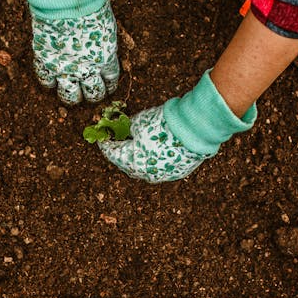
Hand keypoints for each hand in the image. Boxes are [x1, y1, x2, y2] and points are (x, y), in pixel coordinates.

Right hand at [30, 1, 119, 103]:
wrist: (64, 0)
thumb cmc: (89, 5)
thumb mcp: (107, 25)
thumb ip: (105, 43)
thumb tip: (102, 49)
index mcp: (106, 59)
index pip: (110, 81)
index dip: (109, 85)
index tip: (107, 85)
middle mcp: (87, 69)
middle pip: (93, 94)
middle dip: (93, 95)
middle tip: (90, 92)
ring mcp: (65, 68)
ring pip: (69, 96)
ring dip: (72, 96)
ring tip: (71, 92)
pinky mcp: (45, 62)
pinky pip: (46, 81)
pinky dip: (49, 82)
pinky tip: (51, 78)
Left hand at [98, 71, 257, 182]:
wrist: (195, 127)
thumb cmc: (163, 123)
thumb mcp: (138, 122)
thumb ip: (125, 129)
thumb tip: (120, 130)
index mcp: (131, 162)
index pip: (112, 153)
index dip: (106, 144)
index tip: (102, 137)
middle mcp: (145, 174)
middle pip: (127, 164)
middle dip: (121, 152)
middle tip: (118, 141)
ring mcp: (162, 175)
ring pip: (144, 168)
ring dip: (137, 157)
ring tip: (135, 144)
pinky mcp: (177, 173)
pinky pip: (160, 167)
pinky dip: (153, 159)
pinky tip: (153, 149)